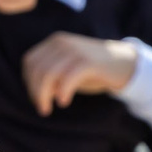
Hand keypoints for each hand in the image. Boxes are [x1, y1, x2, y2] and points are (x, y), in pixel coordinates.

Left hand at [21, 32, 138, 113]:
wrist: (123, 63)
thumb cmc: (92, 70)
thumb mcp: (67, 70)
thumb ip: (50, 77)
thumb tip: (34, 92)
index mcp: (54, 43)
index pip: (30, 62)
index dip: (29, 82)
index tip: (37, 98)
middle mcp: (62, 42)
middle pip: (38, 69)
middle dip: (36, 92)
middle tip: (42, 109)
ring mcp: (75, 50)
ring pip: (49, 74)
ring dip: (44, 95)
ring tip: (49, 109)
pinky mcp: (88, 61)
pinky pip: (68, 77)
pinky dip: (62, 91)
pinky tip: (63, 102)